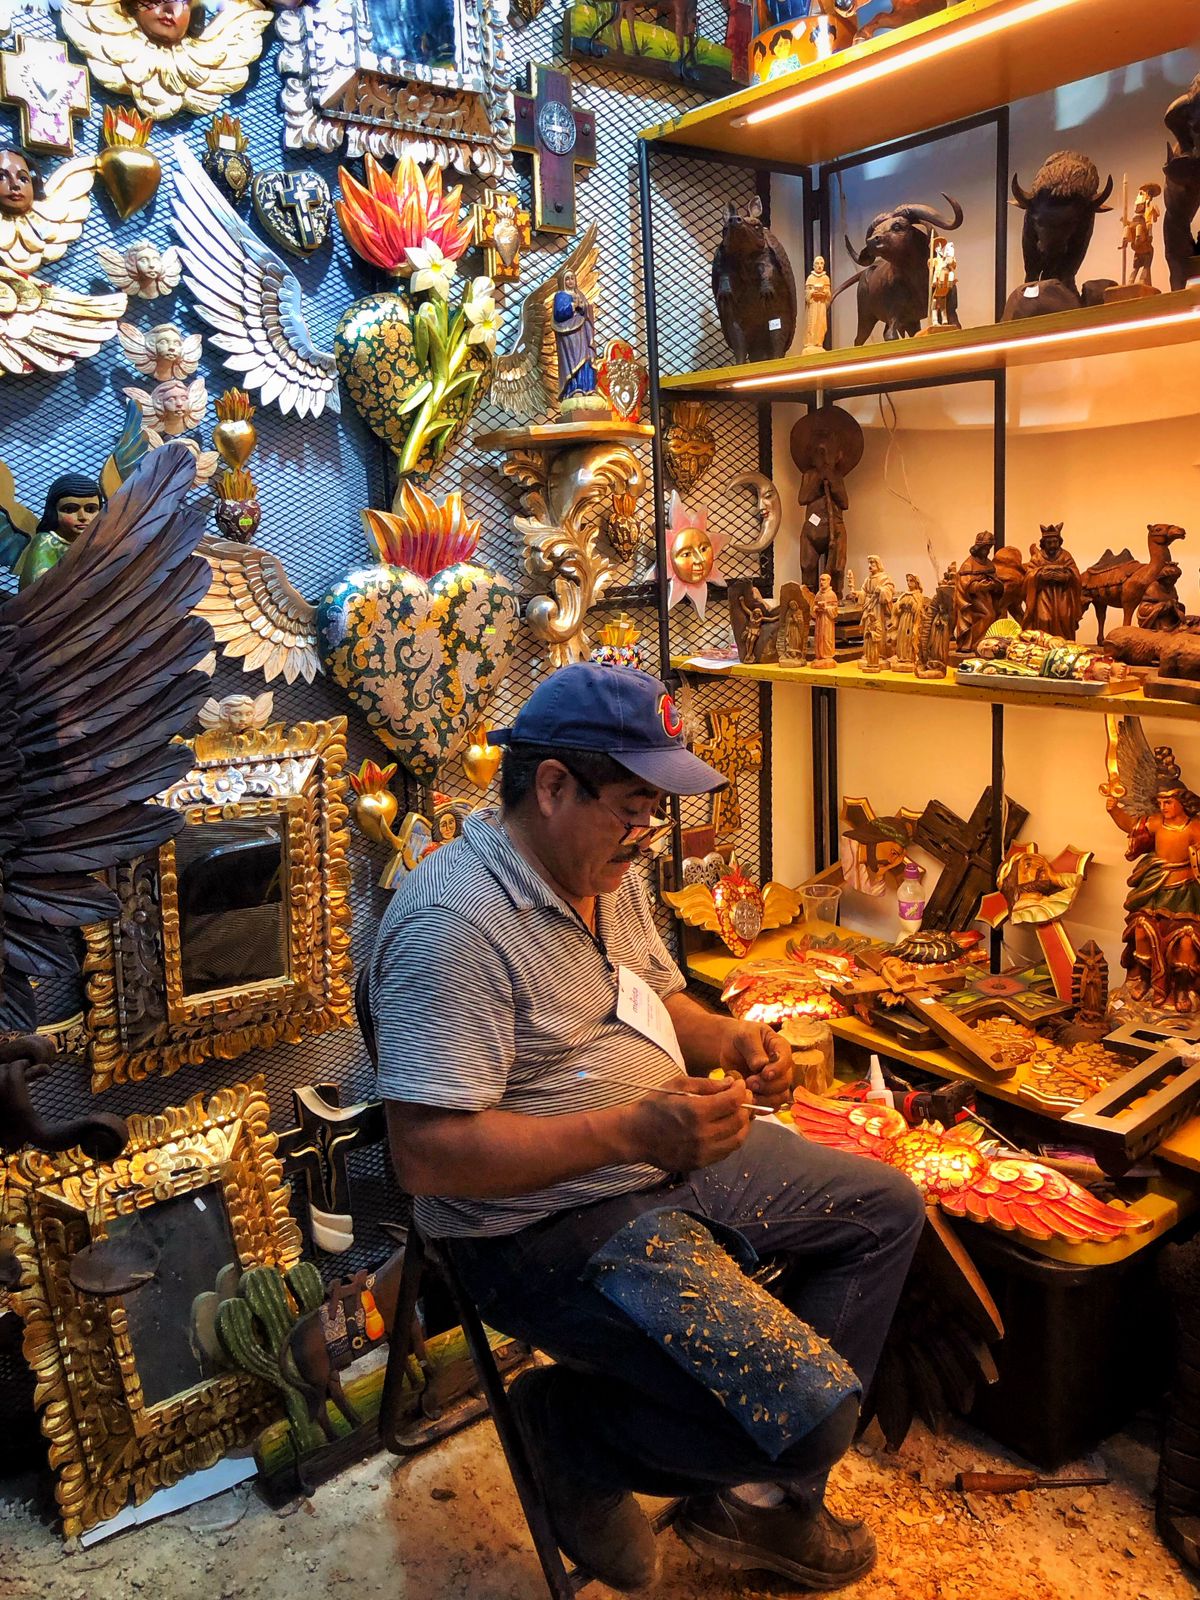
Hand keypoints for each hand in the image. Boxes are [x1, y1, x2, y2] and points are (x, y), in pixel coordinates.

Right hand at [622, 1073, 750, 1170]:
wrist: (635, 1135)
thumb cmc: (654, 1106)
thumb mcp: (678, 1085)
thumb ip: (707, 1085)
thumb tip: (731, 1084)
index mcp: (696, 1111)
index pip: (733, 1102)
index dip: (741, 1091)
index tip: (740, 1085)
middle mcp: (702, 1134)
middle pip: (739, 1121)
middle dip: (745, 1106)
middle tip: (742, 1098)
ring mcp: (702, 1152)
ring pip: (737, 1140)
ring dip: (743, 1125)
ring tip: (738, 1114)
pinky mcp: (700, 1163)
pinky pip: (726, 1152)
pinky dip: (732, 1139)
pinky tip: (727, 1129)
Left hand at [719, 1022, 793, 1109]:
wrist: (730, 1047)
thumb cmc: (740, 1037)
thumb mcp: (745, 1036)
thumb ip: (754, 1049)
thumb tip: (760, 1065)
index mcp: (781, 1048)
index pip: (786, 1061)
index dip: (777, 1070)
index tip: (764, 1073)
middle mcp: (782, 1067)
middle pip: (784, 1082)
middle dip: (767, 1086)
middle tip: (750, 1082)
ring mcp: (775, 1082)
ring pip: (780, 1097)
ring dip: (765, 1099)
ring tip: (748, 1094)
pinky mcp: (767, 1094)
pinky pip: (771, 1106)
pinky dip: (761, 1107)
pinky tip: (748, 1102)